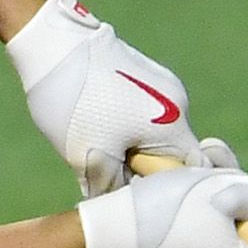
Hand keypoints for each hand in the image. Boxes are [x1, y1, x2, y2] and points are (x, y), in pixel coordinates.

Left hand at [6, 0, 219, 193]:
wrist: (53, 42)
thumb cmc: (75, 102)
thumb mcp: (88, 156)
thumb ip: (112, 188)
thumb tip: (120, 206)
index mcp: (173, 123)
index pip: (194, 171)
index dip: (172, 190)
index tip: (146, 199)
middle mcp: (178, 102)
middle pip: (176, 153)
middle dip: (149, 170)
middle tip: (116, 178)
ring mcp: (163, 84)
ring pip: (159, 132)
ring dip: (136, 148)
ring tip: (103, 149)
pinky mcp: (146, 74)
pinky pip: (147, 113)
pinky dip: (130, 127)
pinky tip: (101, 127)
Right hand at [77, 163, 247, 247]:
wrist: (106, 233)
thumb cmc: (168, 212)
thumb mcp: (227, 192)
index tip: (233, 182)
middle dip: (231, 185)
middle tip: (207, 170)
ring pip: (222, 212)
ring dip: (209, 184)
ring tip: (185, 174)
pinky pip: (197, 221)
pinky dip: (190, 198)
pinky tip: (171, 185)